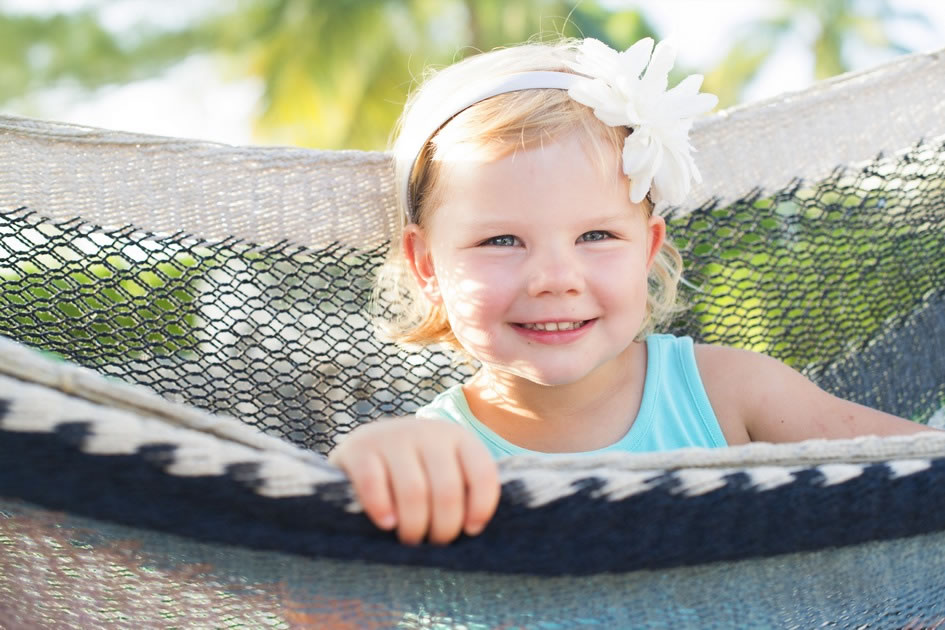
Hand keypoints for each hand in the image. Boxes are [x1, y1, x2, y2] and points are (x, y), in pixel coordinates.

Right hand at [328, 416, 499, 544]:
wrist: (366, 445)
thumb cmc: (416, 470)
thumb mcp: (445, 470)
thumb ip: (464, 492)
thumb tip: (473, 531)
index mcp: (458, 437)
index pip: (482, 473)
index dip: (482, 508)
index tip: (471, 530)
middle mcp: (427, 432)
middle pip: (447, 490)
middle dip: (444, 528)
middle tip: (435, 543)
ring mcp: (392, 437)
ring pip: (413, 492)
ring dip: (414, 526)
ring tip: (411, 538)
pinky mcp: (360, 448)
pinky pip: (374, 485)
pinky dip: (382, 510)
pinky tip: (387, 523)